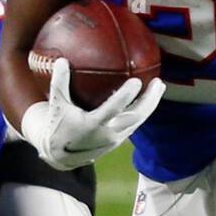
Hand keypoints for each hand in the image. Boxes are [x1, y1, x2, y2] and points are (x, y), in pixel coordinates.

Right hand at [21, 57, 164, 170]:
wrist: (61, 156)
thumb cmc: (58, 126)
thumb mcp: (56, 105)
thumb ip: (59, 83)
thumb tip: (62, 60)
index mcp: (94, 124)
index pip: (114, 109)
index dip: (126, 96)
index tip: (137, 81)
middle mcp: (108, 133)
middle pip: (136, 117)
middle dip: (150, 100)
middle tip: (158, 82)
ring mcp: (116, 138)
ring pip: (139, 120)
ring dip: (151, 104)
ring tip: (159, 86)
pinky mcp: (119, 140)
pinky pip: (135, 123)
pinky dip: (143, 110)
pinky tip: (149, 97)